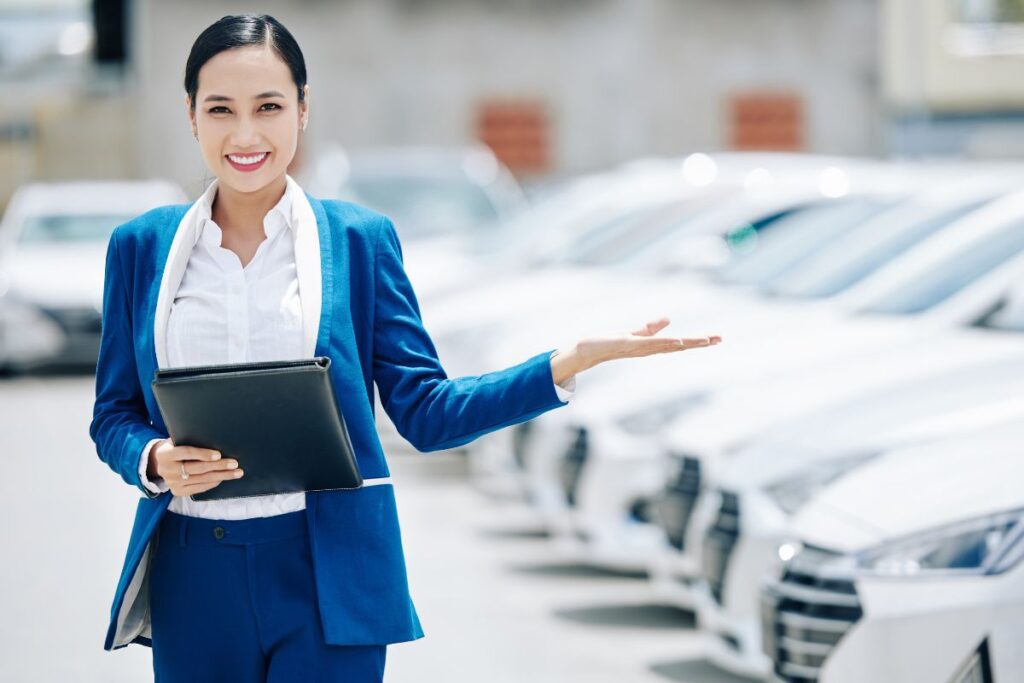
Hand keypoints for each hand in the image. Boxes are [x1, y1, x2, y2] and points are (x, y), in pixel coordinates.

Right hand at [150, 438, 243, 496]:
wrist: (159, 462)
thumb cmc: (175, 447)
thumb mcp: (177, 440)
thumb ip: (190, 440)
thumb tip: (216, 438)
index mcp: (165, 454)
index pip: (186, 453)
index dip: (203, 454)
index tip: (218, 455)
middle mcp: (167, 470)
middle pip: (197, 468)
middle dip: (218, 466)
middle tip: (234, 463)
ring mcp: (172, 482)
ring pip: (201, 479)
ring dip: (221, 476)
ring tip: (236, 472)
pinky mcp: (178, 491)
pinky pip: (199, 488)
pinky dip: (213, 483)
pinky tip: (223, 478)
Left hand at [550, 317, 721, 383]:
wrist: (587, 350)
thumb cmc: (610, 343)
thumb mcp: (635, 333)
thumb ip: (651, 328)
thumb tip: (669, 319)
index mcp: (652, 346)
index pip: (678, 344)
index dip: (697, 342)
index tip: (716, 338)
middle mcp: (648, 349)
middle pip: (678, 346)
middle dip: (699, 343)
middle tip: (719, 339)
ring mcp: (639, 348)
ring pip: (667, 345)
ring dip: (687, 343)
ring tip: (704, 340)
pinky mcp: (628, 344)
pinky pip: (649, 343)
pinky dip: (664, 342)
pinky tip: (677, 341)